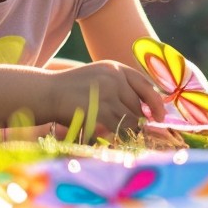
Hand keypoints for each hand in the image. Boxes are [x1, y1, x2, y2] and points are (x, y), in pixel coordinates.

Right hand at [45, 61, 165, 136]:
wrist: (46, 92)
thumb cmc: (73, 89)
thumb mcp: (99, 78)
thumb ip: (120, 87)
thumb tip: (146, 110)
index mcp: (115, 68)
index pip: (145, 84)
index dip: (156, 102)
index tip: (160, 116)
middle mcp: (114, 78)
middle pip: (138, 105)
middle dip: (141, 120)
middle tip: (142, 131)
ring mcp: (106, 94)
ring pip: (131, 118)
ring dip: (131, 130)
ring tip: (128, 136)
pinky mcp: (99, 111)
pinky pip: (119, 128)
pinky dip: (122, 136)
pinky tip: (118, 139)